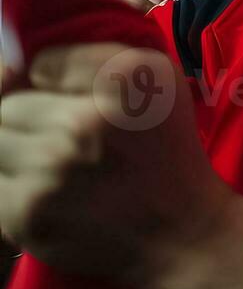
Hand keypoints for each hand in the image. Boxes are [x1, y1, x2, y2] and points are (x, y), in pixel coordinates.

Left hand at [0, 43, 228, 288]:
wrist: (179, 232)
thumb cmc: (168, 150)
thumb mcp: (157, 80)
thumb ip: (93, 56)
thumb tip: (20, 65)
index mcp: (123, 83)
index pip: (42, 63)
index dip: (52, 80)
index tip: (78, 101)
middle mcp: (80, 126)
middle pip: (9, 105)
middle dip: (29, 117)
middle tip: (65, 138)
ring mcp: (46, 176)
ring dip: (17, 151)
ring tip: (55, 165)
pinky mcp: (23, 216)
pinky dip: (14, 183)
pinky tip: (48, 192)